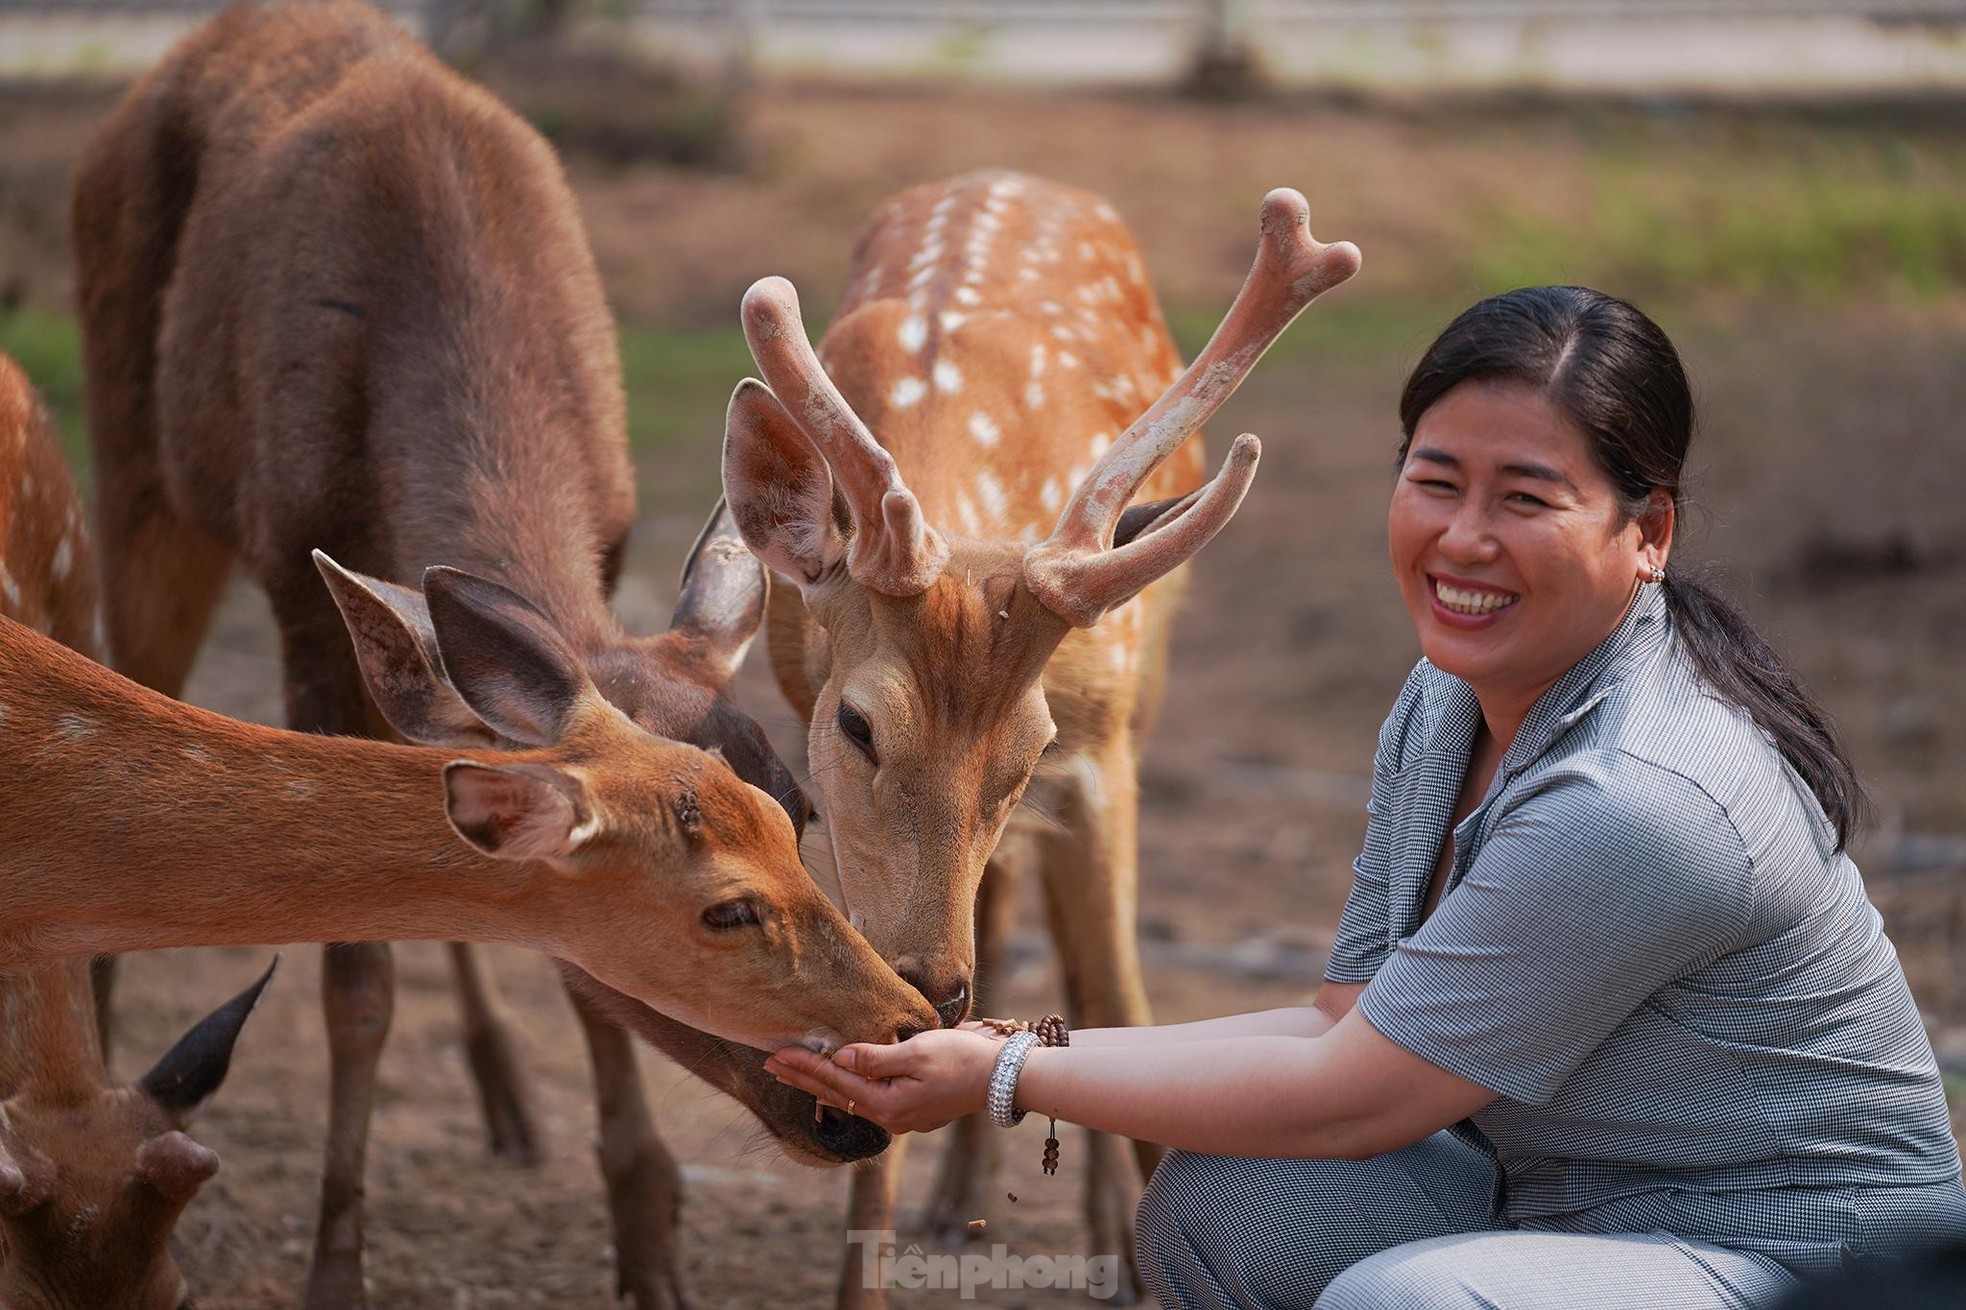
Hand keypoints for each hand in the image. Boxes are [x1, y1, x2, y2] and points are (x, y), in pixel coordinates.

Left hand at [765, 1028, 1002, 1134]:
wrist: (1004, 1077)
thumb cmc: (964, 1059)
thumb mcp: (918, 1052)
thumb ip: (875, 1056)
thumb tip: (840, 1055)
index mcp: (887, 1104)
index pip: (835, 1080)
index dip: (804, 1066)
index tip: (776, 1054)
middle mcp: (890, 1117)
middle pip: (836, 1094)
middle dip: (802, 1078)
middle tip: (770, 1063)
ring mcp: (901, 1116)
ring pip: (851, 1098)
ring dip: (820, 1082)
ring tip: (793, 1072)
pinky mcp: (912, 1108)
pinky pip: (869, 1097)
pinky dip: (846, 1086)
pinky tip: (836, 1079)